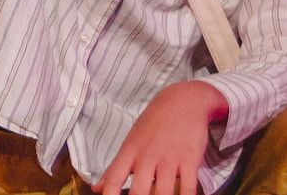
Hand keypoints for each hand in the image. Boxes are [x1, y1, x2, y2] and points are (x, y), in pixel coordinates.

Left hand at [98, 81, 224, 194]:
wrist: (182, 101)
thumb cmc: (153, 124)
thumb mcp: (130, 143)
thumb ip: (114, 169)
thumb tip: (97, 189)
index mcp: (129, 153)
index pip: (113, 179)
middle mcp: (147, 157)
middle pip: (138, 190)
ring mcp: (169, 159)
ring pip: (163, 192)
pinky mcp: (190, 159)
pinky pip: (189, 186)